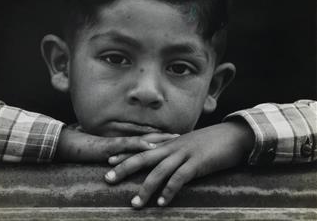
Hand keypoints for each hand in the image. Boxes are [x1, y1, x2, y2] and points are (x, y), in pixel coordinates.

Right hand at [55, 125, 178, 161]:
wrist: (68, 144)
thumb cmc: (86, 148)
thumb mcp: (107, 154)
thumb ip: (118, 155)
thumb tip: (125, 160)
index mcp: (125, 141)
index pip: (148, 139)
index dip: (164, 138)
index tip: (179, 138)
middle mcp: (124, 139)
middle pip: (150, 137)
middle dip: (168, 137)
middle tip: (185, 136)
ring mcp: (118, 141)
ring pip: (143, 138)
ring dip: (160, 139)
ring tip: (176, 139)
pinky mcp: (109, 146)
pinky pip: (127, 145)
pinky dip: (141, 144)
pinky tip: (153, 145)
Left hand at [104, 120, 253, 207]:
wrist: (232, 135)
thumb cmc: (210, 142)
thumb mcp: (189, 144)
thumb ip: (176, 151)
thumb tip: (166, 161)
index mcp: (169, 143)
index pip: (142, 148)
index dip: (125, 154)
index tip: (109, 161)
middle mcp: (173, 147)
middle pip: (143, 157)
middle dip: (124, 168)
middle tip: (107, 178)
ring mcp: (184, 154)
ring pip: (159, 171)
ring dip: (146, 188)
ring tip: (135, 204)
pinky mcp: (197, 163)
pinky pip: (180, 178)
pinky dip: (170, 191)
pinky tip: (163, 203)